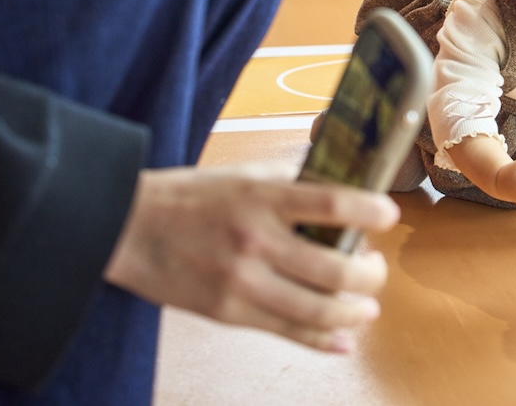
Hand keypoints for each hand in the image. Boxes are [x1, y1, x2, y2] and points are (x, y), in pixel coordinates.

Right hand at [103, 162, 399, 352]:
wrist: (125, 228)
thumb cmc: (187, 197)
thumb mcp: (241, 175)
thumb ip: (289, 182)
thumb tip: (339, 182)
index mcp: (262, 198)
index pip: (331, 202)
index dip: (369, 212)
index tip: (390, 215)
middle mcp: (255, 240)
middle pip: (334, 268)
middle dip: (370, 275)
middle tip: (376, 269)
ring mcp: (242, 281)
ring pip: (317, 309)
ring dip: (354, 312)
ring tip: (367, 307)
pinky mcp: (229, 312)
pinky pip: (287, 332)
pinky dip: (322, 340)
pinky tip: (343, 340)